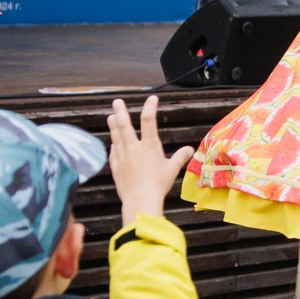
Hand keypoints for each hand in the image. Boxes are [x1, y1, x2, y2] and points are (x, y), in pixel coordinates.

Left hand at [107, 96, 194, 225]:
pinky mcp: (116, 167)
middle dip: (120, 111)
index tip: (152, 99)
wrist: (140, 199)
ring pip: (116, 136)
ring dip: (113, 125)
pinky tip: (113, 143)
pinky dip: (113, 145)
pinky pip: (113, 152)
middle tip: (117, 101)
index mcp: (149, 145)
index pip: (149, 120)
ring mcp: (122, 156)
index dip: (150, 107)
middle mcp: (134, 148)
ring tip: (110, 117)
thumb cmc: (158, 184)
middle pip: (124, 125)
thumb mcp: (172, 169)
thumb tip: (189, 149)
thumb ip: (180, 157)